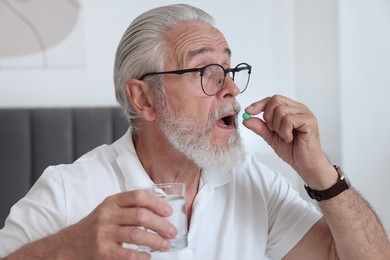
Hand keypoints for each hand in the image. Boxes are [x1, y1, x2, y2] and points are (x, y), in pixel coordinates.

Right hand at [61, 190, 176, 258]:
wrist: (70, 245)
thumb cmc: (95, 226)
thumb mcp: (109, 209)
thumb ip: (128, 207)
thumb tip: (159, 210)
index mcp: (112, 202)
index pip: (138, 196)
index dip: (157, 203)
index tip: (168, 212)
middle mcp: (107, 214)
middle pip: (141, 215)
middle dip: (161, 224)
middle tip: (171, 231)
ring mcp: (104, 233)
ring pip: (137, 235)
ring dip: (156, 241)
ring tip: (165, 245)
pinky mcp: (103, 250)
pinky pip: (127, 253)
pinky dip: (142, 256)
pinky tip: (148, 256)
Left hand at [243, 95, 335, 187]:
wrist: (304, 163)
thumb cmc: (292, 149)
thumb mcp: (270, 137)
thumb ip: (259, 127)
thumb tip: (246, 118)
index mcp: (291, 109)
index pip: (272, 99)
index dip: (259, 104)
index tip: (248, 111)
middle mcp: (299, 108)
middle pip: (275, 100)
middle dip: (268, 117)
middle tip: (272, 130)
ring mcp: (305, 113)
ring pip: (281, 111)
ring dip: (278, 127)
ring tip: (285, 136)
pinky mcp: (309, 121)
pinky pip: (289, 120)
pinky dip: (285, 131)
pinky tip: (290, 138)